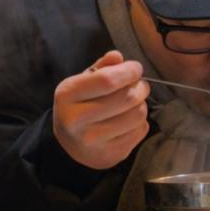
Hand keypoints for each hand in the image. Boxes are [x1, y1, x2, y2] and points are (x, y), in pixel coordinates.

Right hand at [52, 50, 149, 169]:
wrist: (69, 146)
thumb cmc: (77, 106)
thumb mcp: (81, 83)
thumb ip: (100, 69)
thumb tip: (117, 56)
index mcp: (67, 95)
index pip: (106, 80)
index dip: (128, 71)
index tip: (135, 68)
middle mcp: (77, 119)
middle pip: (126, 98)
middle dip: (140, 87)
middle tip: (138, 85)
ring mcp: (94, 140)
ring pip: (137, 115)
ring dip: (141, 104)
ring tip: (133, 102)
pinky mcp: (110, 154)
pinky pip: (140, 131)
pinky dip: (141, 121)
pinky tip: (130, 119)